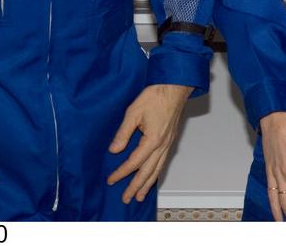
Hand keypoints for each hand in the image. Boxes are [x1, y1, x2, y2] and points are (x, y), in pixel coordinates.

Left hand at [107, 83, 193, 203]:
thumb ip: (123, 133)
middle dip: (136, 186)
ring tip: (140, 195)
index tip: (111, 179)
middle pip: (148, 171)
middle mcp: (163, 145)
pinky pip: (163, 161)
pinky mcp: (170, 139)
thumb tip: (114, 150)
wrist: (175, 87)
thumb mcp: (133, 112)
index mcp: (153, 140)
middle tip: (127, 198)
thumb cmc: (156, 96)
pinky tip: (153, 175)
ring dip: (148, 183)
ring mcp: (168, 143)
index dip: (121, 172)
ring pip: (158, 169)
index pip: (134, 162)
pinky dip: (157, 172)